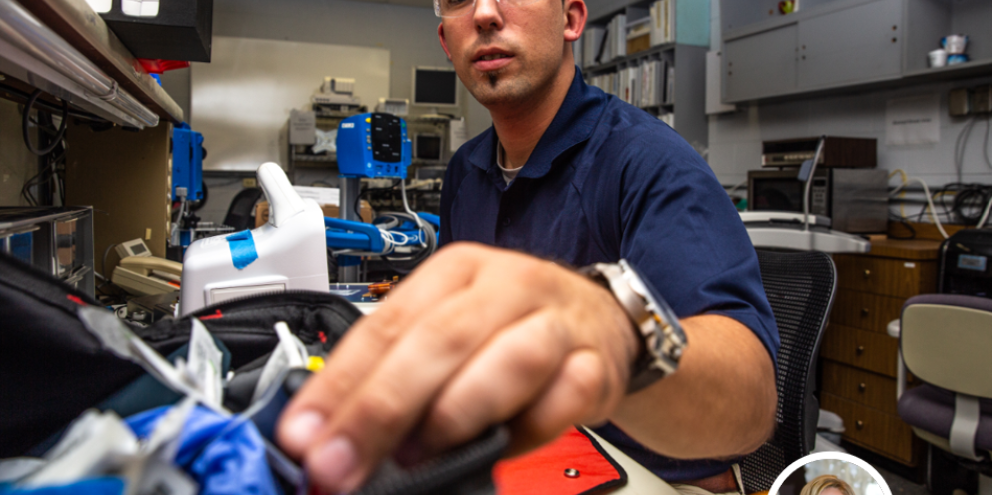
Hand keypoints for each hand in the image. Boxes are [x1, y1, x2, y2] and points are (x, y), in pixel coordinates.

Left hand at [276, 242, 637, 492]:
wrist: (597, 318)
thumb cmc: (510, 324)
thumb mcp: (447, 327)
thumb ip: (395, 370)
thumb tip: (329, 431)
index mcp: (455, 272)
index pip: (385, 325)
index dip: (340, 386)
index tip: (305, 437)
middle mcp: (505, 286)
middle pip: (439, 340)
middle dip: (381, 409)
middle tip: (341, 463)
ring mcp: (555, 321)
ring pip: (512, 358)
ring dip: (458, 413)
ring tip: (418, 454)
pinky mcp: (595, 362)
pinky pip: (566, 397)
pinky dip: (532, 427)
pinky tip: (502, 445)